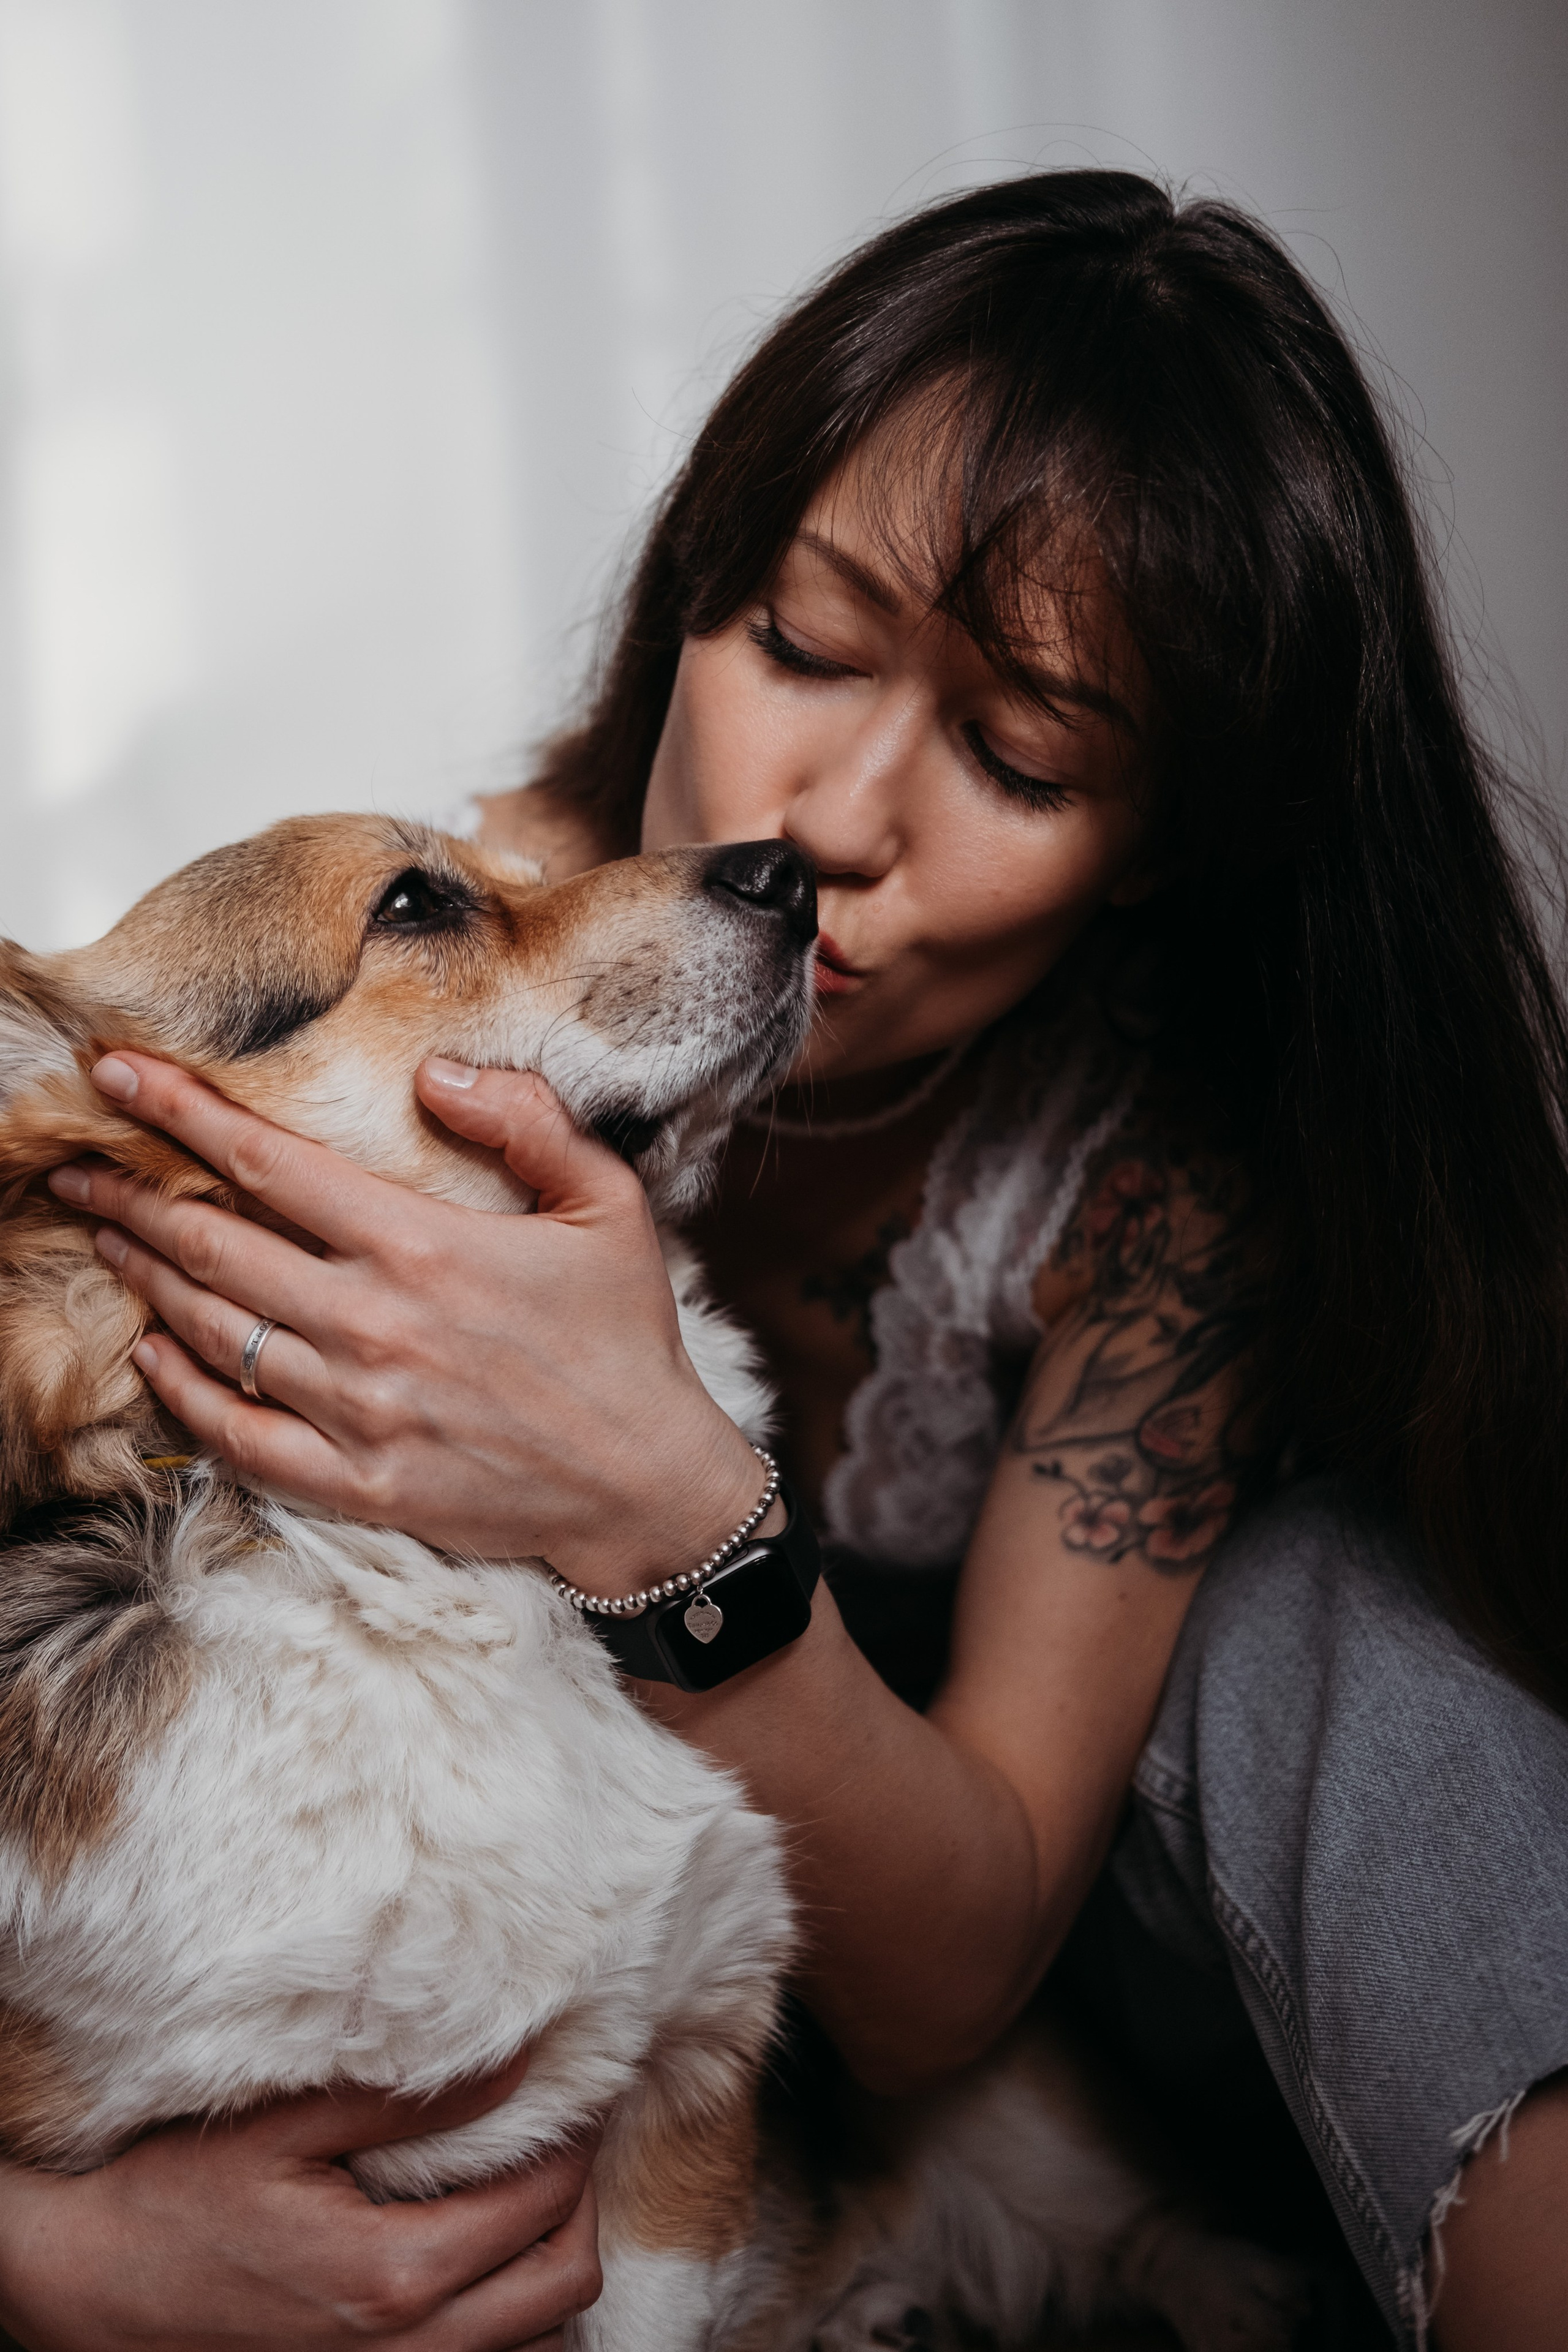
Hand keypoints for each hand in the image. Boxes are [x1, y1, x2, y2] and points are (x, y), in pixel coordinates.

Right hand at [0, 2055, 600, 2350]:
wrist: (101, 2290)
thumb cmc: (180, 2201)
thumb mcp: (283, 2128)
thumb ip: (403, 2099)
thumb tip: (514, 2062)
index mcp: (391, 2276)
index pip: (542, 2204)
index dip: (573, 2139)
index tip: (573, 2088)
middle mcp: (407, 2346)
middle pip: (564, 2283)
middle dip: (580, 2205)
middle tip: (562, 2139)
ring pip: (537, 2335)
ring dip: (549, 2262)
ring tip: (528, 2188)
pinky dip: (510, 2310)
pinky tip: (483, 2249)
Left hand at [47, 1053, 762, 1591]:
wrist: (646, 1483)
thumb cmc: (625, 1337)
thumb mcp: (609, 1203)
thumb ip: (527, 1120)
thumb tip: (436, 1072)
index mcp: (424, 1246)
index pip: (269, 1165)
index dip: (182, 1113)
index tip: (119, 1075)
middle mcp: (374, 1326)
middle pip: (215, 1247)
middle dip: (133, 1198)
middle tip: (78, 1167)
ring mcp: (359, 1411)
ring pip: (215, 1335)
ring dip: (149, 1282)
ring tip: (109, 1240)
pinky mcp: (360, 1482)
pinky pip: (239, 1438)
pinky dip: (183, 1395)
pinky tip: (153, 1356)